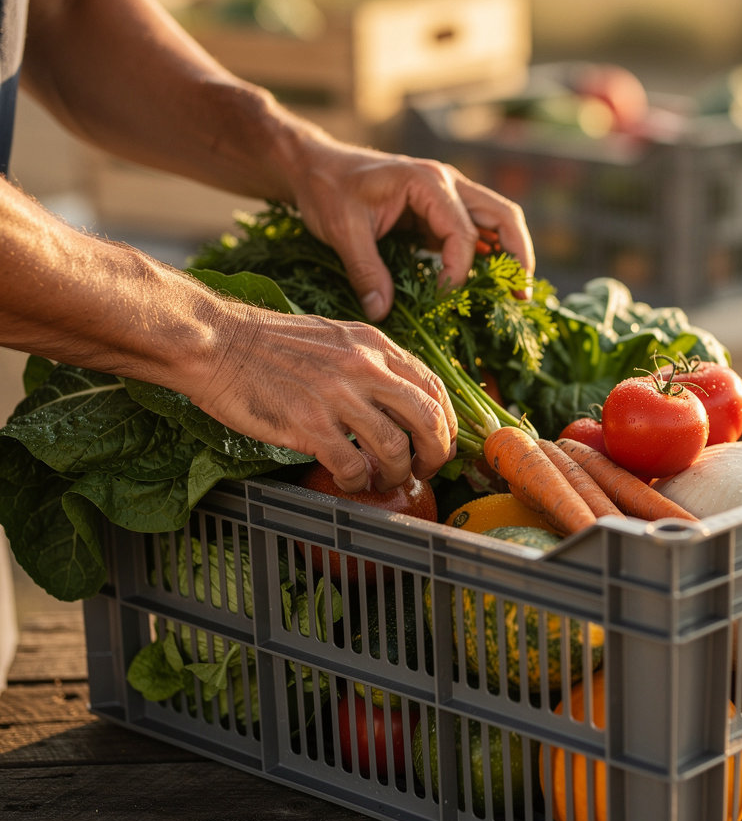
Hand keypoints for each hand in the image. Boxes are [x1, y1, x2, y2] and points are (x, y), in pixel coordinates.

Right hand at [189, 303, 456, 491]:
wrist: (216, 342)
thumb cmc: (269, 343)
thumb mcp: (335, 337)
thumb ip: (371, 363)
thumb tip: (401, 398)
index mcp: (374, 345)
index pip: (434, 388)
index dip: (447, 423)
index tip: (440, 442)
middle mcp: (364, 367)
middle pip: (429, 420)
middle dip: (436, 454)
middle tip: (425, 470)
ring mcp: (338, 396)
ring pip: (395, 449)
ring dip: (395, 474)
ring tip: (381, 479)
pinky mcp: (309, 424)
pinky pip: (352, 467)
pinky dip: (356, 483)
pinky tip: (347, 482)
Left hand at [284, 144, 534, 320]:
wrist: (315, 166)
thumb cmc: (327, 188)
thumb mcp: (341, 229)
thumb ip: (364, 270)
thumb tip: (382, 312)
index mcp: (427, 182)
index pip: (463, 231)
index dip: (459, 269)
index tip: (443, 297)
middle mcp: (447, 183)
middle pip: (502, 215)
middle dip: (518, 255)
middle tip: (522, 295)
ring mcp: (447, 196)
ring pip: (497, 221)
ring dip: (511, 254)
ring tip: (517, 293)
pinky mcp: (440, 213)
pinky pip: (476, 232)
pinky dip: (489, 256)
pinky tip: (490, 284)